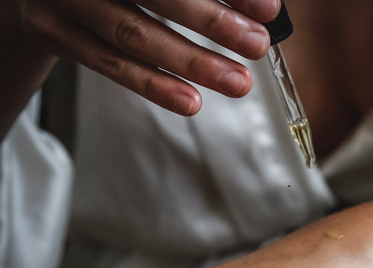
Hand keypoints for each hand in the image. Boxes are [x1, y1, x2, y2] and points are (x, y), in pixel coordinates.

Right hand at [13, 0, 280, 115]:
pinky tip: (189, 100)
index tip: (269, 10)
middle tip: (257, 45)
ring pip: (131, 33)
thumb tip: (264, 8)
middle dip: (212, 21)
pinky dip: (151, 83)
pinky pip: (106, 62)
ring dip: (190, 61)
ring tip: (237, 82)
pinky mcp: (50, 30)